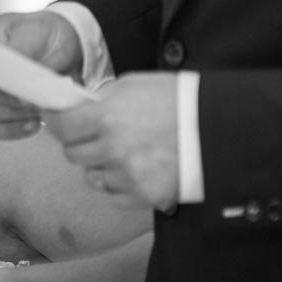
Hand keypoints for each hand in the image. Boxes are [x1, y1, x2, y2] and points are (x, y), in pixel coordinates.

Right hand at [0, 11, 83, 139]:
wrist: (68, 43)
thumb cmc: (44, 31)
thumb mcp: (32, 34)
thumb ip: (15, 53)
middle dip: (6, 95)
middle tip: (31, 92)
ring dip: (16, 111)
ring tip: (39, 102)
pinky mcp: (4, 110)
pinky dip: (15, 129)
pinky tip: (34, 123)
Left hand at [45, 73, 178, 209]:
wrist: (223, 130)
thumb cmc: (182, 101)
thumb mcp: (137, 85)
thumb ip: (103, 99)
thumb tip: (77, 107)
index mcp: (108, 116)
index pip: (61, 126)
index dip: (57, 122)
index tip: (58, 120)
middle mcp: (113, 148)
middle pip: (73, 153)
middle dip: (80, 143)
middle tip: (95, 135)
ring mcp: (128, 175)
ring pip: (93, 175)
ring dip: (102, 165)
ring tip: (126, 151)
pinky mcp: (143, 196)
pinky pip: (114, 194)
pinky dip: (120, 184)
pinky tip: (137, 169)